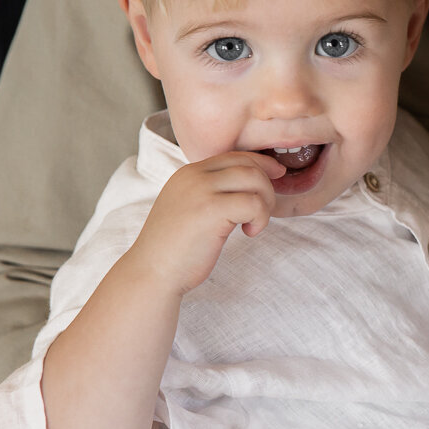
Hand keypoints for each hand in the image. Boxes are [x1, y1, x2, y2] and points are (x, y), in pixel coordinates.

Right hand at [126, 152, 284, 295]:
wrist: (151, 272)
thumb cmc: (175, 248)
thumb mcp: (190, 208)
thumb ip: (211, 192)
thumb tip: (251, 182)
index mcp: (188, 173)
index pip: (235, 156)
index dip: (261, 164)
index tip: (276, 176)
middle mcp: (193, 175)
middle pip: (249, 164)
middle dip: (267, 187)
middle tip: (261, 213)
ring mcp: (201, 190)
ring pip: (256, 179)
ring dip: (266, 203)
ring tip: (254, 224)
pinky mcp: (211, 209)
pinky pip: (254, 203)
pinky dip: (260, 218)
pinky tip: (248, 233)